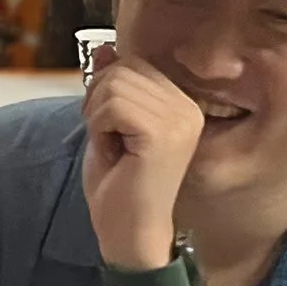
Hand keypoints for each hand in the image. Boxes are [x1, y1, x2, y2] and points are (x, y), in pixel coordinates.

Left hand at [80, 45, 202, 271]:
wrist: (131, 238)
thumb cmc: (120, 189)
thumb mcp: (108, 127)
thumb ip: (111, 87)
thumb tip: (106, 48)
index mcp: (182, 104)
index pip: (131, 63)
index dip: (106, 92)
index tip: (112, 131)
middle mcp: (188, 107)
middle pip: (120, 68)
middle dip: (99, 103)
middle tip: (111, 141)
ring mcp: (180, 119)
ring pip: (112, 85)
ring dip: (98, 119)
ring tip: (116, 150)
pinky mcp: (164, 133)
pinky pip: (112, 105)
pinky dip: (99, 128)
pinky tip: (116, 154)